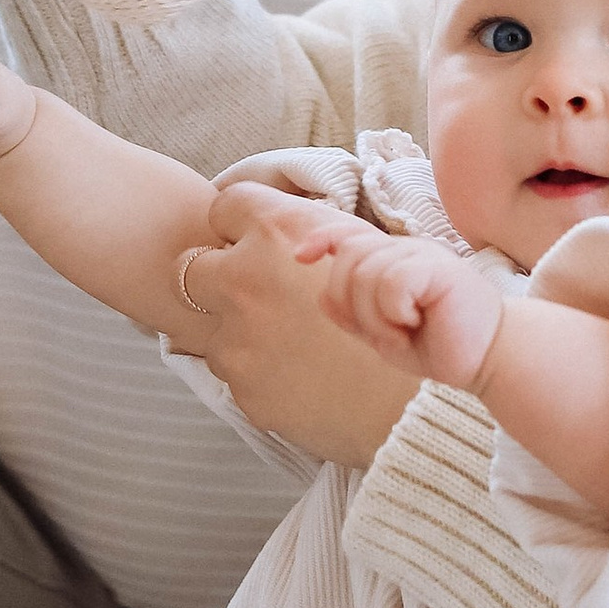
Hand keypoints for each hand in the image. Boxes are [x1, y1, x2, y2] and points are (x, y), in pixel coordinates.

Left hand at [173, 184, 419, 468]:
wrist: (416, 401)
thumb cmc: (404, 315)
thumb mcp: (366, 247)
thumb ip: (312, 228)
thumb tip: (273, 224)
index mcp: (278, 232)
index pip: (225, 206)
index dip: (237, 225)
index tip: (249, 242)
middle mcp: (247, 279)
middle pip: (192, 269)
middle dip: (218, 281)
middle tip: (258, 298)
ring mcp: (239, 338)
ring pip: (211, 329)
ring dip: (238, 334)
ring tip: (294, 346)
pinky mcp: (243, 388)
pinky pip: (235, 374)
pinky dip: (259, 374)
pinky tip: (300, 377)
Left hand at [316, 228, 506, 392]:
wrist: (487, 359)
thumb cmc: (439, 345)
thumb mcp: (384, 332)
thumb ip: (353, 314)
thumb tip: (321, 296)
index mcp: (392, 259)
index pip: (347, 233)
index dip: (321, 238)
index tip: (300, 256)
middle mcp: (406, 249)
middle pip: (347, 257)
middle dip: (351, 302)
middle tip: (384, 330)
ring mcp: (423, 255)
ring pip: (366, 273)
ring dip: (376, 316)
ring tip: (403, 331)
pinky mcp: (439, 268)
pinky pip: (392, 283)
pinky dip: (394, 312)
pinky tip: (415, 323)